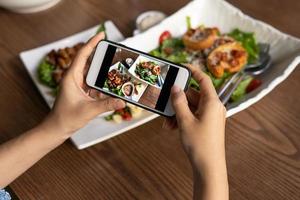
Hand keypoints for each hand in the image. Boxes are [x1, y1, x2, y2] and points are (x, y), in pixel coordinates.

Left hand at [45, 32, 124, 136]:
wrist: (57, 128)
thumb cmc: (66, 118)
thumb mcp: (88, 110)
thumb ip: (107, 105)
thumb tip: (122, 101)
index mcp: (71, 77)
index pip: (82, 55)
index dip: (92, 43)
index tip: (101, 34)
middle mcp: (74, 78)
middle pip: (88, 61)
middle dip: (100, 54)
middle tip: (113, 49)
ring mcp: (77, 85)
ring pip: (91, 72)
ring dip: (102, 69)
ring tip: (114, 66)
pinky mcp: (81, 92)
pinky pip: (93, 82)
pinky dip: (101, 81)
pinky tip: (110, 83)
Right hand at [164, 64, 227, 198]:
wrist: (209, 166)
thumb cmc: (200, 144)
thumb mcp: (185, 121)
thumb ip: (179, 102)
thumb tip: (175, 88)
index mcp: (212, 103)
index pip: (203, 80)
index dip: (193, 71)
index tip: (182, 66)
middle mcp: (213, 107)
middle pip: (193, 95)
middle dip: (178, 102)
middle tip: (166, 107)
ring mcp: (211, 116)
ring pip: (191, 107)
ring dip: (178, 113)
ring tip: (168, 124)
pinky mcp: (208, 124)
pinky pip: (194, 115)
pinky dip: (183, 119)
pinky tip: (173, 127)